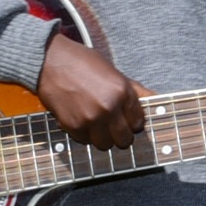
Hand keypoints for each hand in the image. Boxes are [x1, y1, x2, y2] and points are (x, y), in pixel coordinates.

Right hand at [35, 33, 151, 151]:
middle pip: (124, 140)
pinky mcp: (73, 126)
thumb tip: (155, 98)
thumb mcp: (113, 72)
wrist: (50, 61)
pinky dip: (84, 134)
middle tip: (112, 126)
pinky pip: (85, 141)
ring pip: (105, 145)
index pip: (138, 123)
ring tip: (96, 124)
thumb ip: (134, 90)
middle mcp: (109, 107)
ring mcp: (90, 119)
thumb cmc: (83, 63)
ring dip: (102, 137)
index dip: (132, 122)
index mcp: (122, 91)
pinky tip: (81, 119)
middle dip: (120, 135)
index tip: (126, 119)